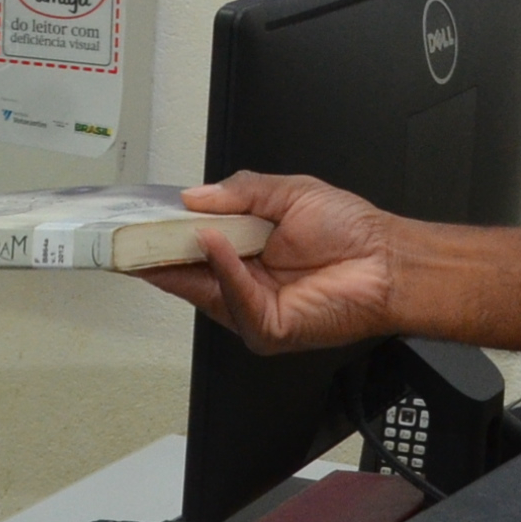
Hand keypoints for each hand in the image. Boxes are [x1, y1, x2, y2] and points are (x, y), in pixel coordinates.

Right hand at [136, 172, 403, 353]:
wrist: (389, 260)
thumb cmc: (351, 231)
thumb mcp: (288, 193)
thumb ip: (239, 193)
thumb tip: (193, 197)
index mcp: (244, 251)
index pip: (192, 246)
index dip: (164, 234)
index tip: (137, 220)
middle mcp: (243, 282)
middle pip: (186, 274)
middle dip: (157, 254)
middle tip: (131, 233)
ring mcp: (253, 308)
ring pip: (203, 290)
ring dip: (186, 259)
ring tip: (176, 230)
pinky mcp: (268, 328)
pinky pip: (236, 302)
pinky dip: (224, 273)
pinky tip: (218, 246)